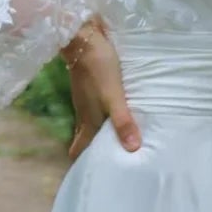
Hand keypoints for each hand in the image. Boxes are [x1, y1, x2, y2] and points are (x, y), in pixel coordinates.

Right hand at [61, 16, 142, 160]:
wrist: (83, 36)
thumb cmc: (98, 68)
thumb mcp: (113, 96)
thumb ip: (122, 121)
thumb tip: (132, 149)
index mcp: (88, 120)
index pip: (79, 148)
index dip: (82, 162)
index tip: (91, 176)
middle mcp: (85, 113)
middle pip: (86, 138)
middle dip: (95, 151)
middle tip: (112, 163)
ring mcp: (87, 99)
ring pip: (93, 123)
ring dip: (103, 133)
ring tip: (120, 142)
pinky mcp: (93, 86)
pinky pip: (99, 108)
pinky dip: (107, 116)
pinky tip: (120, 113)